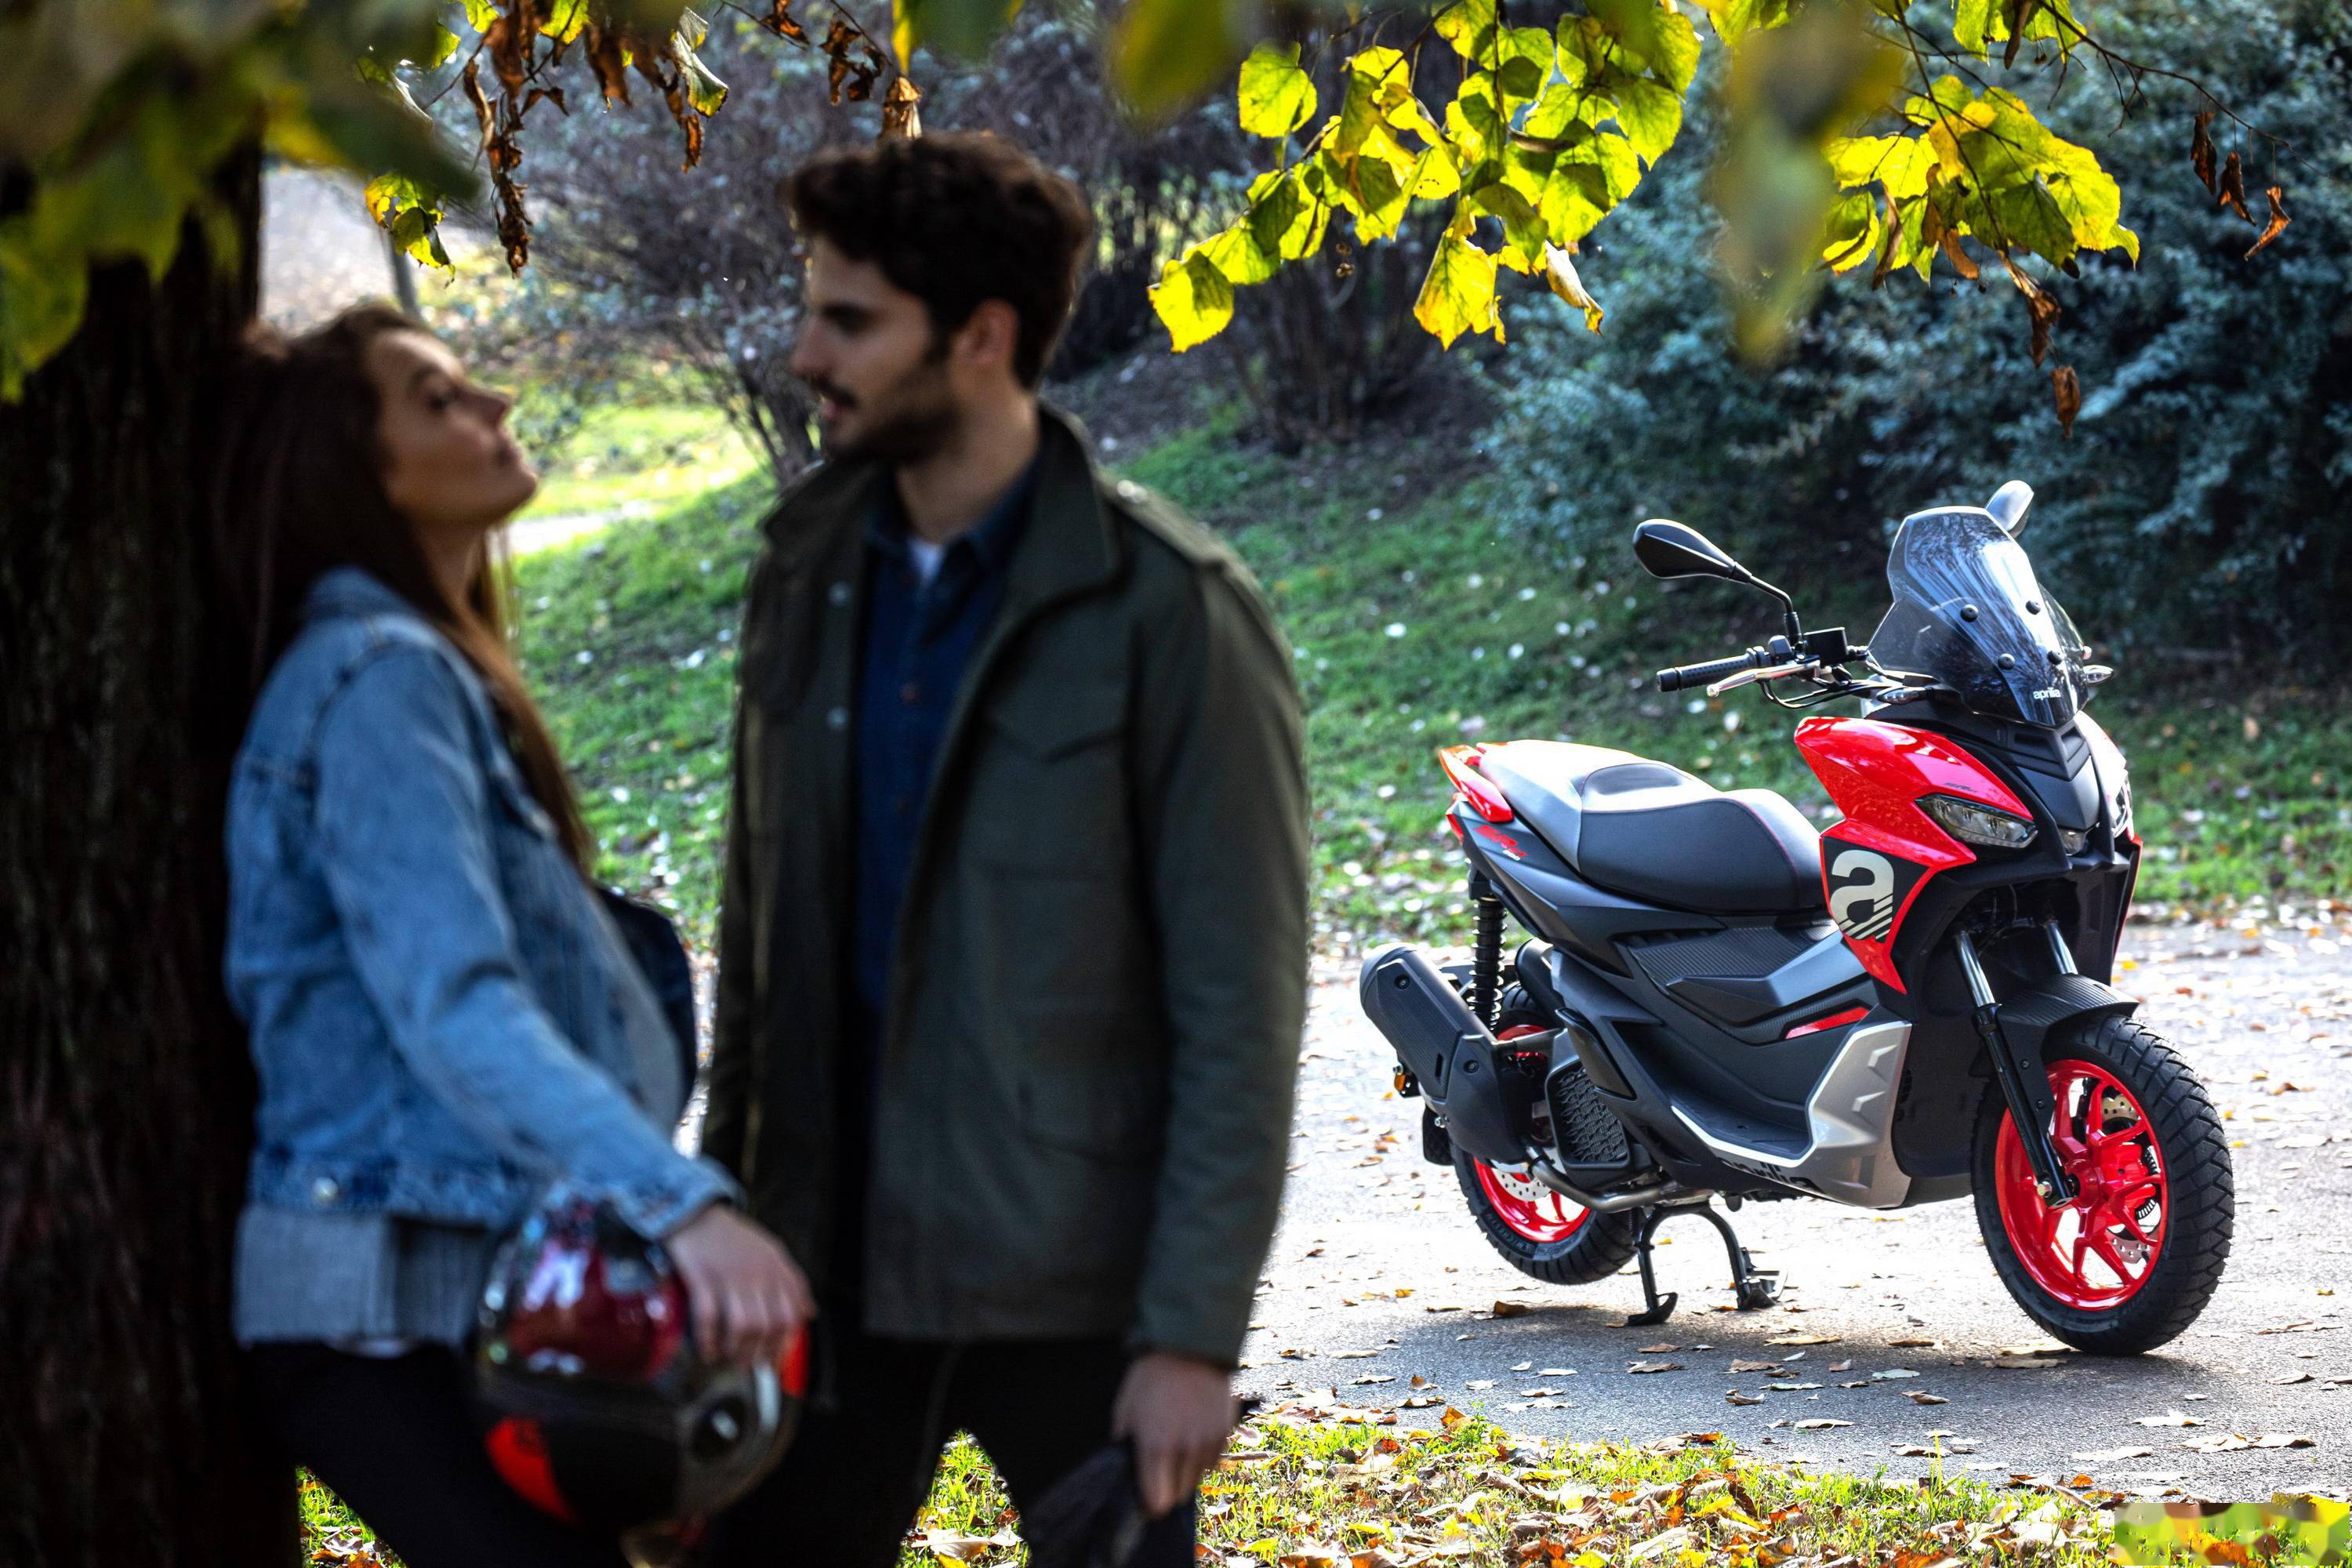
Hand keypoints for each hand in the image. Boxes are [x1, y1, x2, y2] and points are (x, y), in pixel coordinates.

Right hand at [662, 1204, 815, 1370]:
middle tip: (750, 1366)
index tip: (775, 1361)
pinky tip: (709, 1352)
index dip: (786, 1343)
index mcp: (777, 1267)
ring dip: (737, 1350)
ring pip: (743, 1326)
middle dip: (761, 1353)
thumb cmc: (734, 1237)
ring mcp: (731, 1276)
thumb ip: (792, 1281)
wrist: (697, 1214)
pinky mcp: (703, 1279)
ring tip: (731, 1360)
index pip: (792, 1314)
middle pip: (769, 1325)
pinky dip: (709, 1341)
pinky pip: (708, 1318)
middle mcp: (758, 1273)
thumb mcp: (772, 1251)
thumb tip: (810, 1312)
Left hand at [1110, 1351, 1235, 1517]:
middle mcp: (1184, 1450)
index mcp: (1155, 1446)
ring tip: (1176, 1446)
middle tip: (1159, 1467)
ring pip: (1196, 1480)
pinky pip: (1211, 1462)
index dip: (1149, 1504)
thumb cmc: (1151, 1376)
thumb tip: (1123, 1465)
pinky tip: (1192, 1434)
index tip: (1146, 1497)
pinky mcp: (1224, 1434)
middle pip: (1177, 1495)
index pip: (1156, 1501)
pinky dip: (1202, 1456)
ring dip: (1185, 1472)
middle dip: (1166, 1487)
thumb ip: (1123, 1442)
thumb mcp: (1125, 1407)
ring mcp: (1207, 1442)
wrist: (1190, 1345)